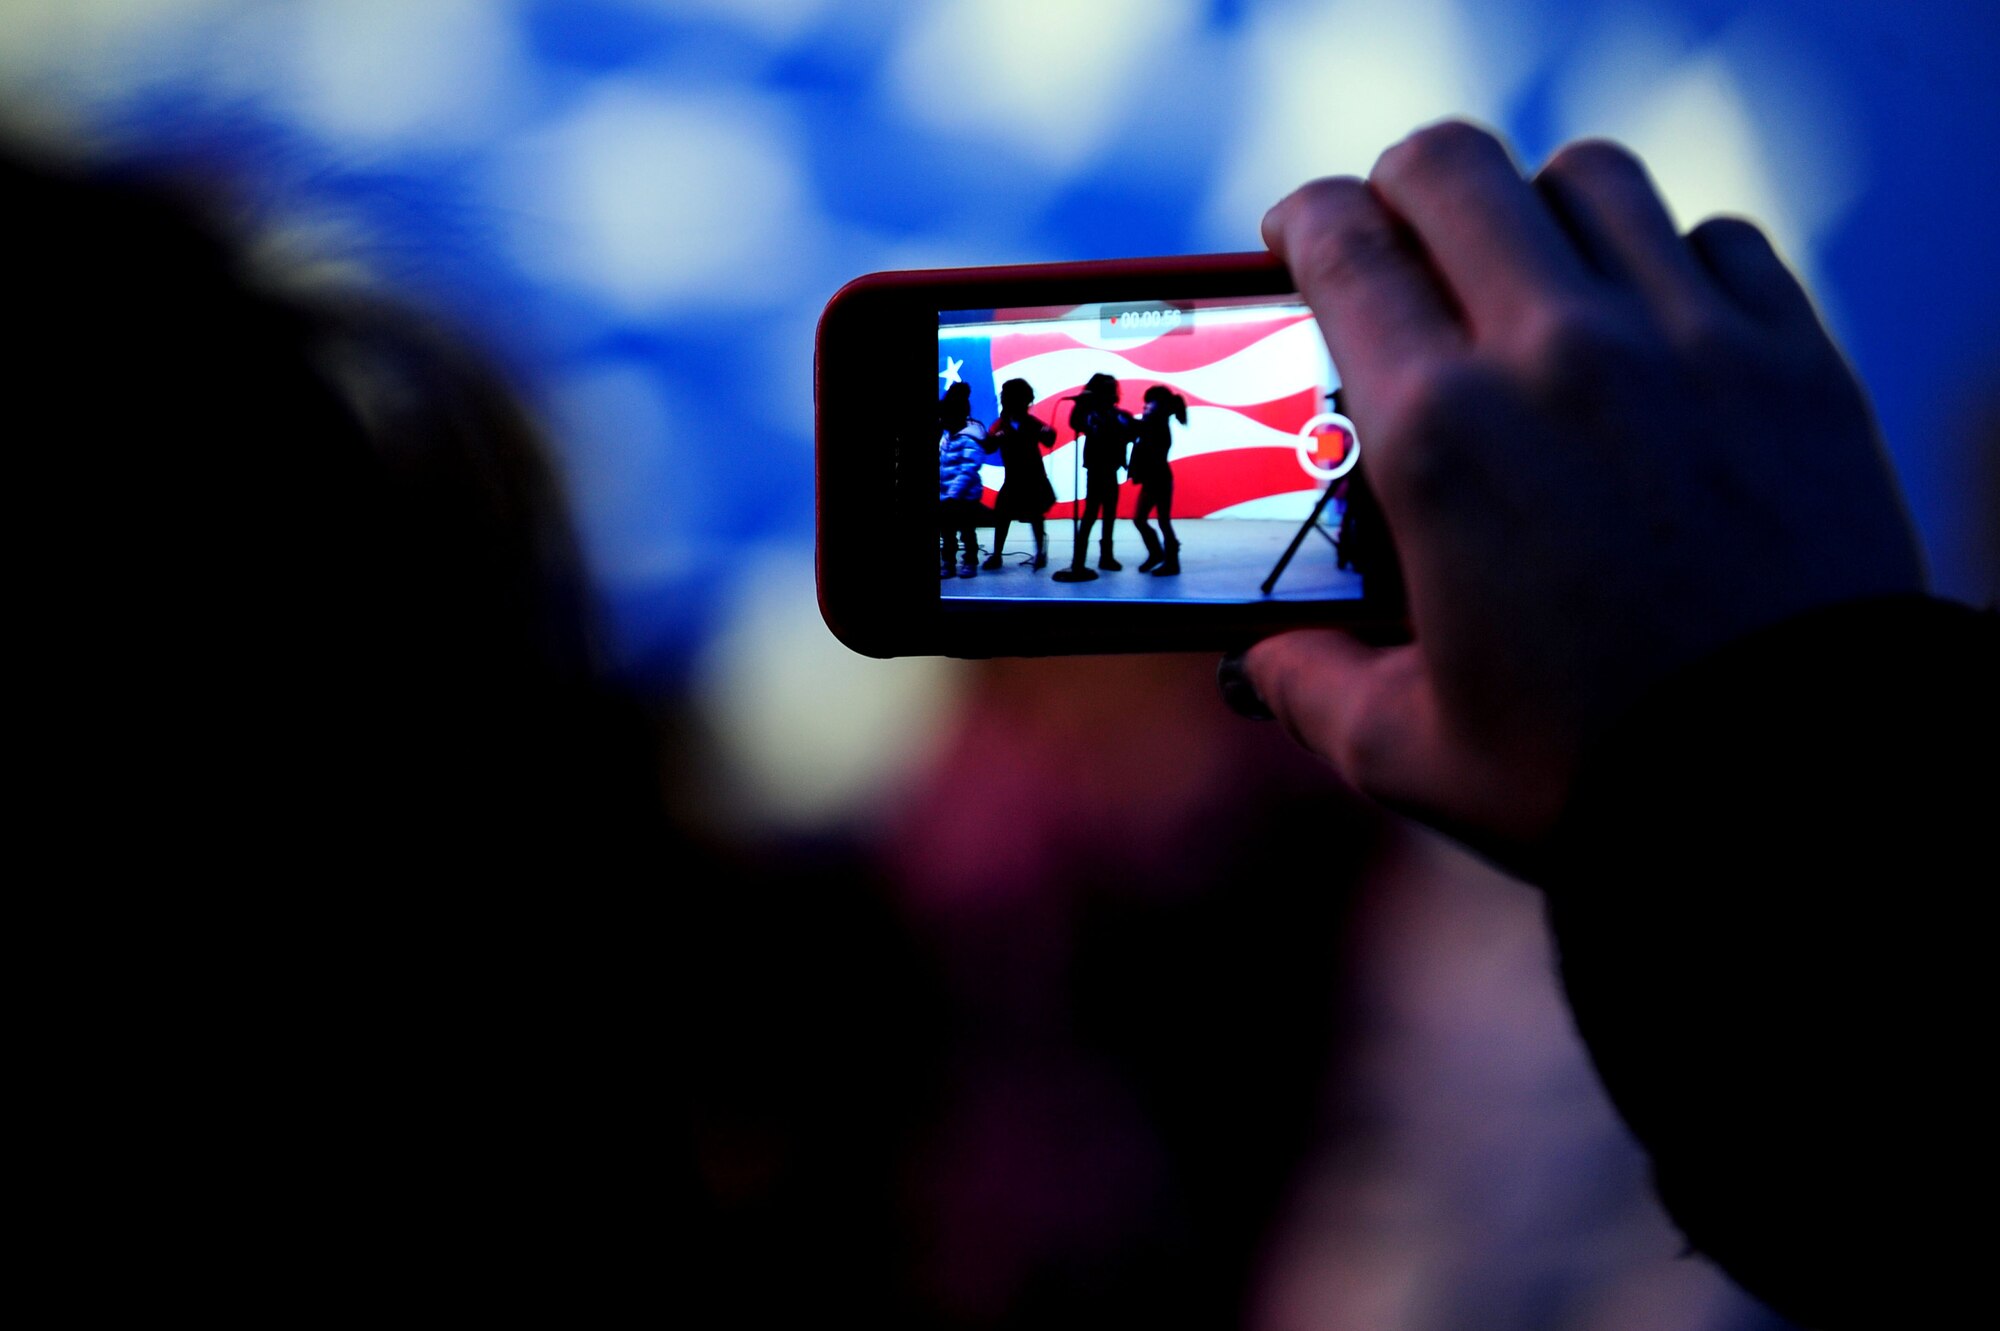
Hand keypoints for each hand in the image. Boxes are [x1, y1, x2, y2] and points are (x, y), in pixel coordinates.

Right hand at [1244, 122, 1923, 847]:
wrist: (1795, 794)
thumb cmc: (1589, 781)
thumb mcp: (1409, 752)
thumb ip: (1306, 686)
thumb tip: (1257, 657)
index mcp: (1442, 439)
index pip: (1343, 247)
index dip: (1302, 221)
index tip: (1296, 237)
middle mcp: (1558, 355)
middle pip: (1453, 168)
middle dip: (1400, 186)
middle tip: (1394, 237)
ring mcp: (1690, 342)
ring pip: (1589, 181)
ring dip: (1533, 208)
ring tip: (1523, 272)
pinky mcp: (1795, 360)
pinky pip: (1715, 240)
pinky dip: (1665, 258)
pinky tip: (1648, 321)